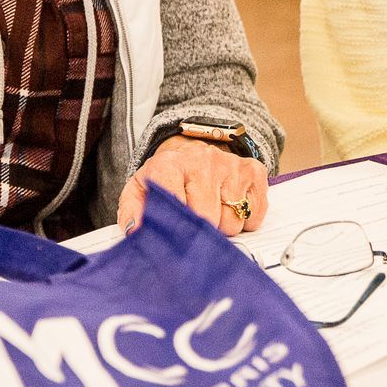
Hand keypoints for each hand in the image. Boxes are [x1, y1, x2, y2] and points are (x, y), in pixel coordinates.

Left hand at [118, 135, 268, 236]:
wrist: (190, 152)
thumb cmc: (166, 180)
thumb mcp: (140, 192)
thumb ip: (131, 214)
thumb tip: (135, 233)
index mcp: (169, 165)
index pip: (176, 205)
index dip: (178, 227)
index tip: (176, 234)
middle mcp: (202, 160)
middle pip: (208, 218)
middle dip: (202, 230)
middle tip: (194, 222)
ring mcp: (230, 164)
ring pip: (233, 220)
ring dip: (224, 226)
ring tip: (211, 213)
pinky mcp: (253, 171)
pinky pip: (254, 213)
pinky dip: (244, 219)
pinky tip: (229, 208)